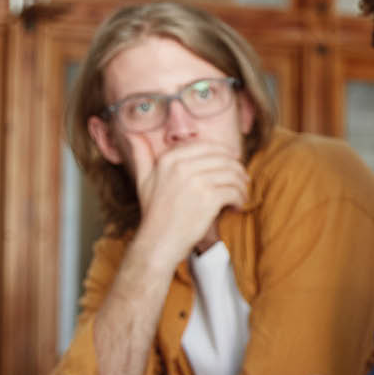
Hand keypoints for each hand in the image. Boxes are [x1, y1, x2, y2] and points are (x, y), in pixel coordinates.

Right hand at [127, 135, 248, 258]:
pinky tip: (236, 206)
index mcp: (169, 158)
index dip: (225, 154)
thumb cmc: (154, 213)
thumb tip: (132, 132)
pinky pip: (235, 191)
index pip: (208, 146)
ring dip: (241, 185)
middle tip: (242, 181)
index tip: (232, 163)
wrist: (158, 242)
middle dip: (237, 170)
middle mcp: (182, 166)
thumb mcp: (143, 179)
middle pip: (225, 159)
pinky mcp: (209, 198)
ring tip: (240, 195)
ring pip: (233, 174)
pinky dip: (240, 199)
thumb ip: (141, 154)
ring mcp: (196, 181)